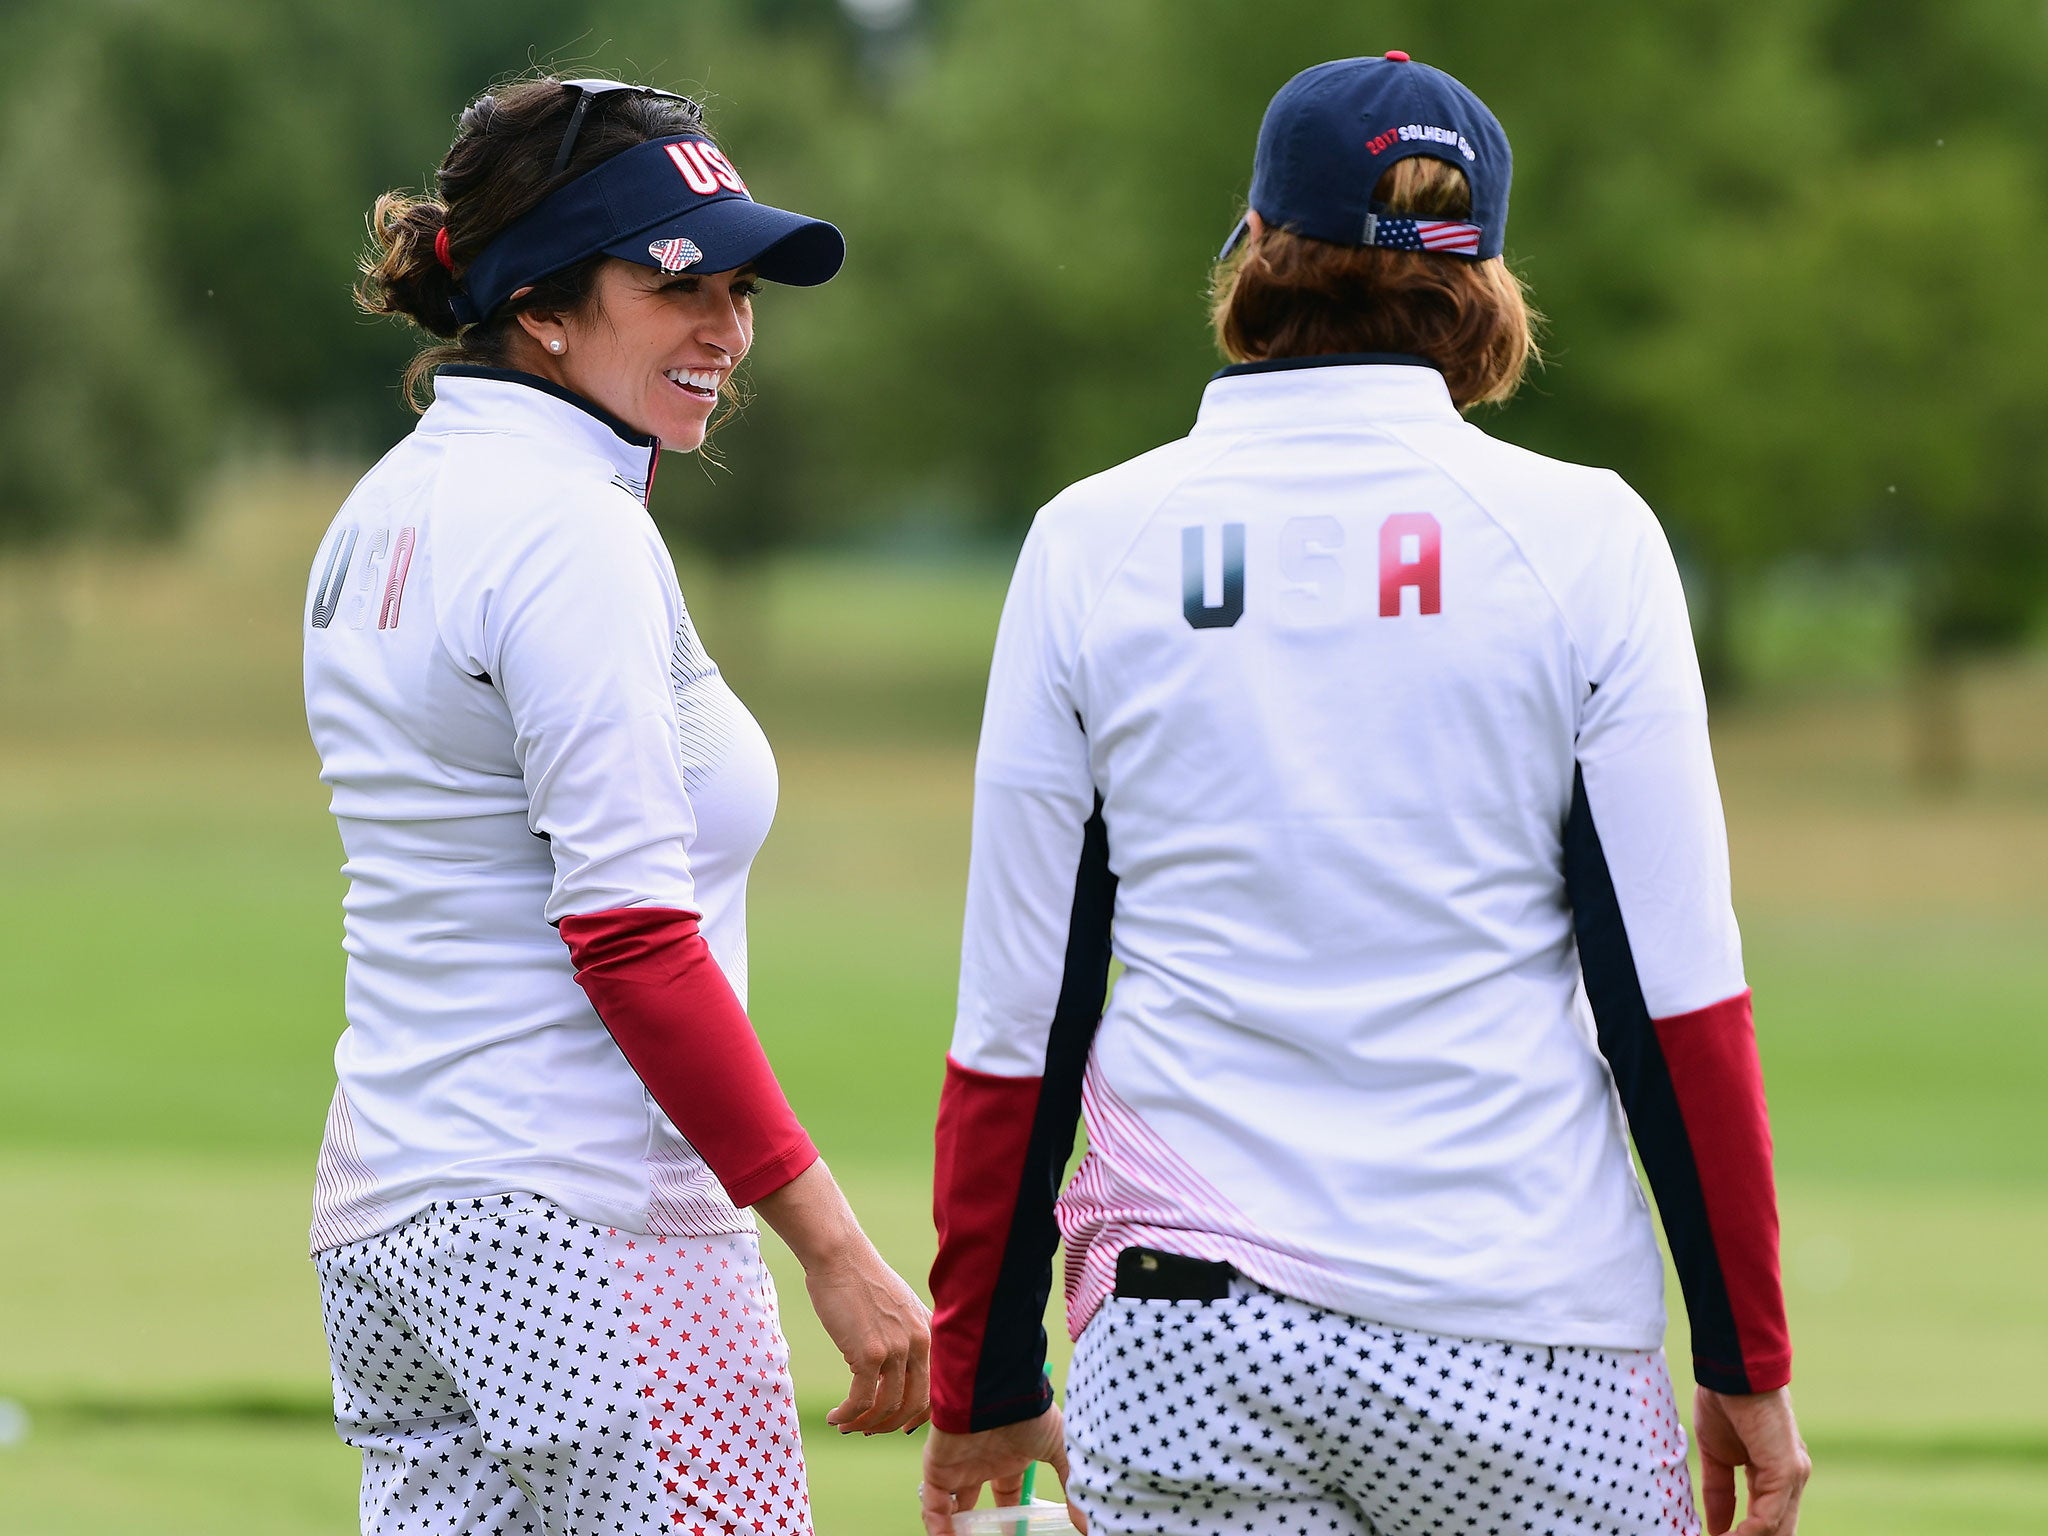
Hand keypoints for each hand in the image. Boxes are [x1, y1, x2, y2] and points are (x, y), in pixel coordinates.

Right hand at [752, 1160, 930, 1434]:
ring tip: (847, 1424)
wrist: (840, 1256)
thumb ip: (904, 1339)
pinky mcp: (869, 1354)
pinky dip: (847, 1415)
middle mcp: (919, 1342)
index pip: (938, 1387)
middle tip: (868, 1429)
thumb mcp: (897, 1309)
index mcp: (929, 1331)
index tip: (901, 1426)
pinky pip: (861, 1400)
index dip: (920, 1415)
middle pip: (915, 1404)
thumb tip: (892, 1378)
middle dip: (891, 1424)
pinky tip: (835, 1417)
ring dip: (865, 1423)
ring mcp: (896, 1349)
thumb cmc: (861, 1280)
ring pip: (887, 1407)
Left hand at [921, 1406, 1083, 1534]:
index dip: (1010, 1515)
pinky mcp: (938, 1468)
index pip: (1008, 1493)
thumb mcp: (1060, 1449)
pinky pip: (932, 1502)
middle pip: (975, 1500)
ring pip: (950, 1504)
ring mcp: (960, 1465)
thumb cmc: (1029, 1414)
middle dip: (979, 1522)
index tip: (1015, 1533)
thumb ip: (1071, 1485)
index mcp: (1010, 1458)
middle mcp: (983, 1463)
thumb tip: (1088, 1522)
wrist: (996, 1393)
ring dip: (954, 1527)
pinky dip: (937, 1524)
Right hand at [1694, 1385, 1811, 1534]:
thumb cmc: (1724, 1401)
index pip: (1768, 1520)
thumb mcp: (1717, 1455)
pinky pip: (1769, 1517)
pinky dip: (1747, 1533)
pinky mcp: (1786, 1472)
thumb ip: (1719, 1491)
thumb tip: (1716, 1526)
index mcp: (1776, 1473)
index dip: (1744, 1535)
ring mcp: (1793, 1476)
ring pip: (1778, 1530)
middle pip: (1779, 1531)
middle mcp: (1792, 1478)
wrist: (1732, 1370)